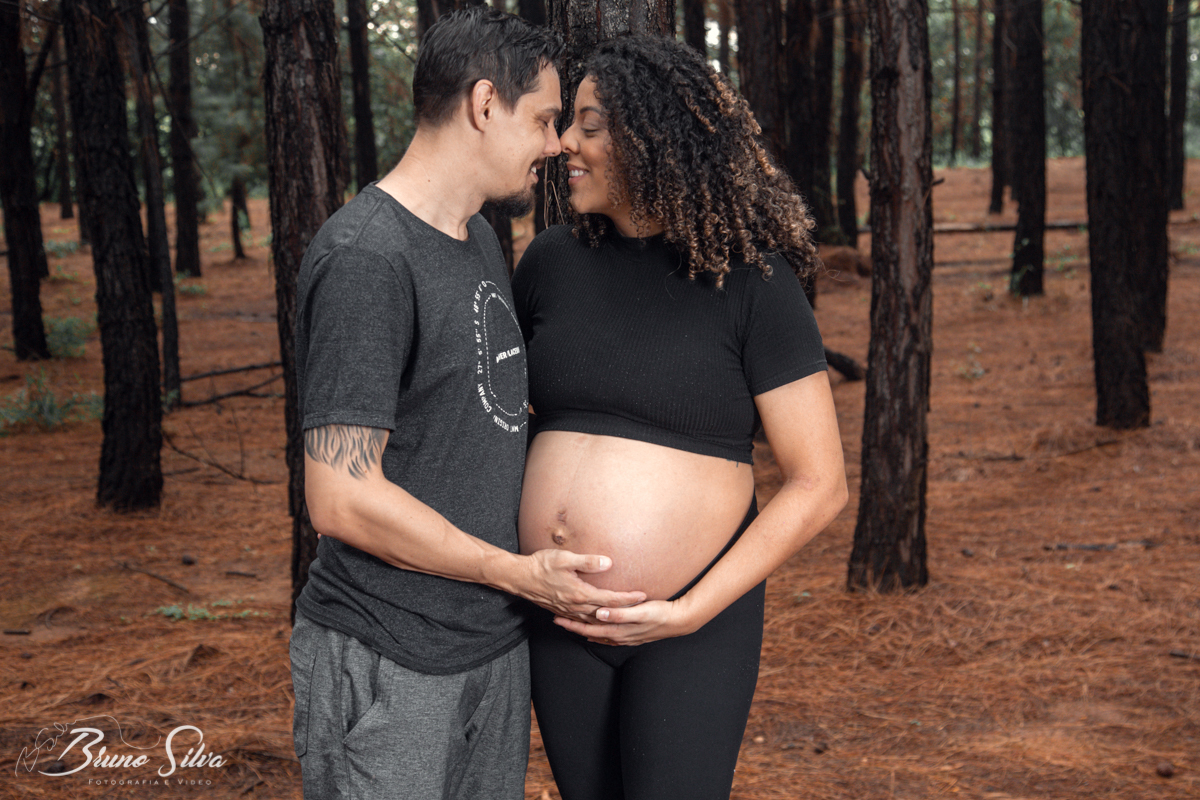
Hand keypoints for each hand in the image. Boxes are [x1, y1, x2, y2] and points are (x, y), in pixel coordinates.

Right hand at [521, 549, 645, 621]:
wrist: (520, 578)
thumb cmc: (541, 565)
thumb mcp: (565, 559)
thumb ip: (587, 562)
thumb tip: (608, 563)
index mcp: (580, 594)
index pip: (610, 599)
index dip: (627, 598)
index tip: (642, 596)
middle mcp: (576, 606)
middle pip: (606, 612)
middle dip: (624, 611)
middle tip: (641, 609)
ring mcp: (568, 610)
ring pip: (595, 620)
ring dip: (610, 619)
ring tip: (624, 618)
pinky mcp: (562, 611)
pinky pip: (582, 621)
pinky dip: (594, 623)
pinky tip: (598, 622)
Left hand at [554, 597, 698, 645]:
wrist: (679, 621)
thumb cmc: (660, 614)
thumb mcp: (641, 612)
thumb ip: (620, 613)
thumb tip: (600, 614)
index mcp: (618, 630)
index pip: (589, 628)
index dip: (573, 624)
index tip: (558, 618)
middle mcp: (618, 636)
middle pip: (590, 633)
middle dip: (573, 627)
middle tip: (556, 620)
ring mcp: (625, 637)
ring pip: (598, 635)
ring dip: (584, 630)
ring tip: (571, 625)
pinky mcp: (631, 634)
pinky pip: (608, 636)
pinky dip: (598, 634)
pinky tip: (596, 632)